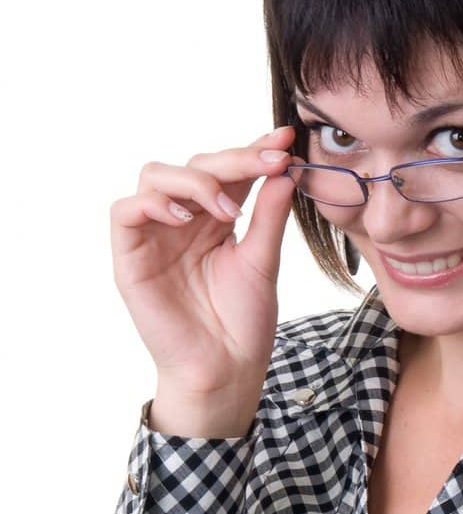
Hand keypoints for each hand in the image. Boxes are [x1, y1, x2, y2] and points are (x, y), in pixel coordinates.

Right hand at [110, 126, 297, 436]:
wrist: (226, 371)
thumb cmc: (243, 324)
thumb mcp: (263, 262)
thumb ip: (269, 216)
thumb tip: (284, 169)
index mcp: (215, 220)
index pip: (229, 172)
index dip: (253, 151)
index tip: (285, 142)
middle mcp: (183, 221)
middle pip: (194, 165)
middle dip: (233, 159)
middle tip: (268, 164)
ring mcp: (155, 236)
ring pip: (156, 175)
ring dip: (194, 180)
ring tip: (227, 210)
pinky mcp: (130, 257)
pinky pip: (125, 210)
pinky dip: (154, 203)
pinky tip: (186, 217)